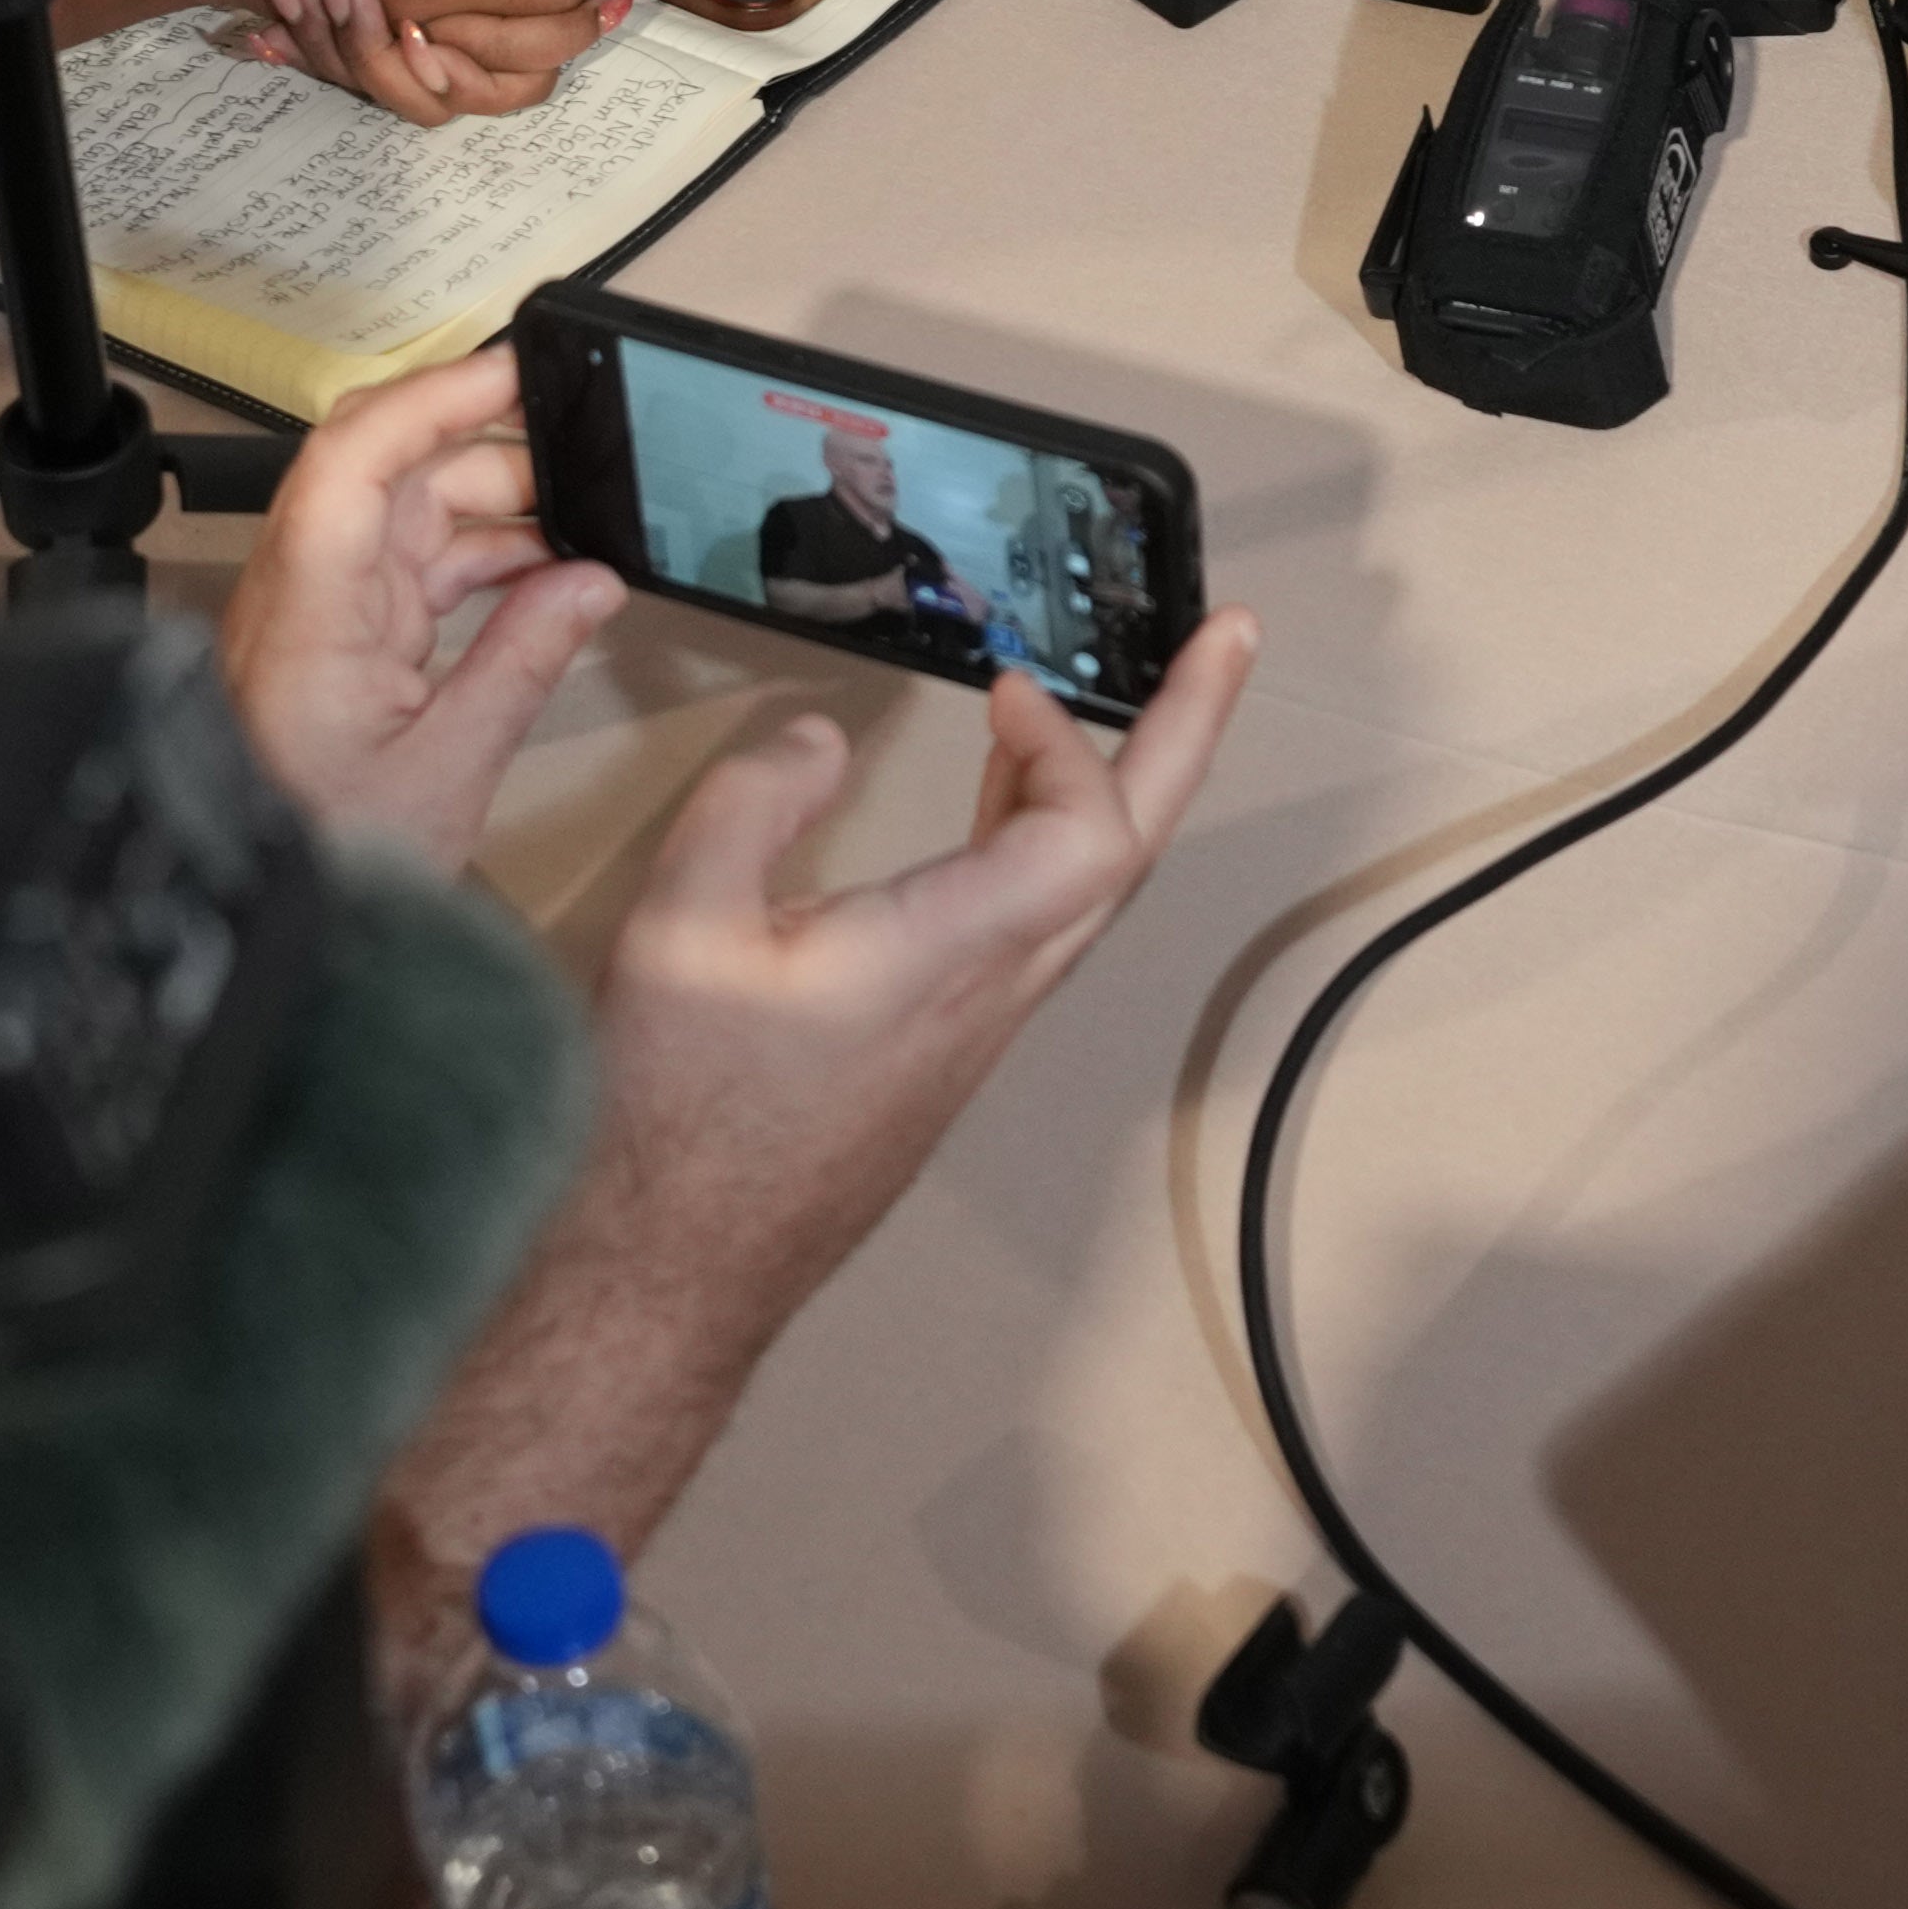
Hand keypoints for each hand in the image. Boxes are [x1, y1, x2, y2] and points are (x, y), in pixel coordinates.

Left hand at [209, 348, 621, 869]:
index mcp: (311, 614)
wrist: (255, 920)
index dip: (433, 398)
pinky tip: (543, 581)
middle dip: (488, 448)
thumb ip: (524, 662)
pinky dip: (480, 561)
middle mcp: (302, 594)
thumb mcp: (449, 770)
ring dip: (494, 509)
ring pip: (406, 515)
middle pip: (388, 470)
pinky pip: (412, 568)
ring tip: (580, 532)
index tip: (514, 373)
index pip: (353, 458)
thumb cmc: (322, 854)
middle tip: (581, 458)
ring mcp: (318, 614)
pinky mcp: (338, 642)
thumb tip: (590, 581)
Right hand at [573, 625, 1259, 1328]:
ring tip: (1132, 690)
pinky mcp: (953, 1040)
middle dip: (1187, 731)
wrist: (679, 1270)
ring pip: (1092, 886)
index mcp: (949, 958)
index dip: (1074, 744)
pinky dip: (1051, 830)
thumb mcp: (680, 932)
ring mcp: (983, 1022)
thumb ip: (749, 807)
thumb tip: (818, 736)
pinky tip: (1008, 793)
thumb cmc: (678, 1119)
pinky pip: (1041, 916)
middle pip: (1131, 849)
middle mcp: (995, 991)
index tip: (1008, 683)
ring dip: (1122, 779)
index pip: (1092, 836)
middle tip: (1228, 638)